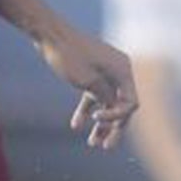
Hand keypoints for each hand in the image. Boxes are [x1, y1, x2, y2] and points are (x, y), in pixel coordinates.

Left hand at [38, 23, 138, 147]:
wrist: (49, 33)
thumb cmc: (69, 55)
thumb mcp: (88, 81)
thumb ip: (104, 97)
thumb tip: (111, 107)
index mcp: (123, 70)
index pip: (130, 103)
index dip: (116, 117)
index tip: (96, 119)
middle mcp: (118, 71)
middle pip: (121, 105)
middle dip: (113, 127)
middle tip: (105, 147)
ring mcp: (105, 72)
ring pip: (107, 103)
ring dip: (100, 123)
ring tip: (92, 143)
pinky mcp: (91, 72)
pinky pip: (94, 95)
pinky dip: (87, 110)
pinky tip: (76, 125)